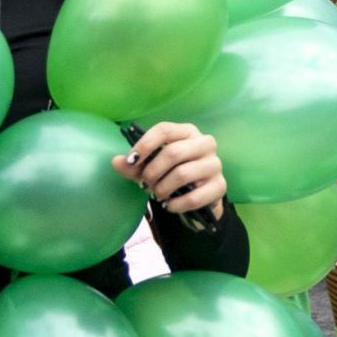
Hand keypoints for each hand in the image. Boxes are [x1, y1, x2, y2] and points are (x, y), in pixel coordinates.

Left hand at [112, 121, 226, 218]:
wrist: (198, 197)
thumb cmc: (172, 175)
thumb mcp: (150, 169)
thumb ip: (133, 166)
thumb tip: (116, 161)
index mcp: (187, 132)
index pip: (165, 130)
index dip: (145, 144)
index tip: (131, 161)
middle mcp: (205, 143)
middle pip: (173, 152)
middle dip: (153, 171)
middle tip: (145, 183)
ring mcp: (215, 164)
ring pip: (183, 174)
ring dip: (163, 188)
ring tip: (157, 195)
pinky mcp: (220, 186)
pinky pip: (194, 196)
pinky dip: (176, 204)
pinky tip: (169, 206)